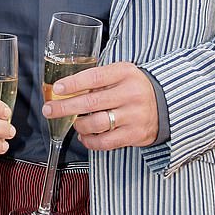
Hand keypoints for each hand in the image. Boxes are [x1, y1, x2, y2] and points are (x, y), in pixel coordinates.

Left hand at [41, 62, 158, 150]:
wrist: (166, 104)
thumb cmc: (135, 87)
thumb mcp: (122, 73)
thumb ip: (99, 79)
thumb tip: (65, 89)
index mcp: (125, 73)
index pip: (95, 77)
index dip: (73, 83)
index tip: (57, 89)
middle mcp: (130, 93)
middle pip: (91, 102)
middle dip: (64, 107)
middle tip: (48, 110)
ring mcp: (134, 115)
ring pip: (96, 124)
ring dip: (79, 125)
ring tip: (75, 123)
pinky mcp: (135, 134)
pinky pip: (105, 142)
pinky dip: (90, 141)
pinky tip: (85, 136)